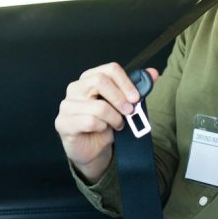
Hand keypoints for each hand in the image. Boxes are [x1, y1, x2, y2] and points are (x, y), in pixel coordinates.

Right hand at [55, 63, 158, 182]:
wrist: (94, 149)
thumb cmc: (106, 124)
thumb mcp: (124, 106)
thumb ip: (136, 89)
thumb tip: (154, 73)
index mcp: (89, 78)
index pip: (109, 69)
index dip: (126, 82)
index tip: (136, 97)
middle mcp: (75, 88)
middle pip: (100, 81)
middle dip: (120, 98)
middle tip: (129, 111)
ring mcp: (67, 105)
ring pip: (98, 106)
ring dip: (114, 118)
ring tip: (117, 124)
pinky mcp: (63, 122)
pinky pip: (89, 121)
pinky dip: (102, 127)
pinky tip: (103, 130)